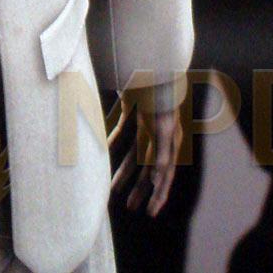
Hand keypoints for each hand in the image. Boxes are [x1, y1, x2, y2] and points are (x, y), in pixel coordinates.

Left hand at [108, 95, 182, 217]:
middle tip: (129, 207)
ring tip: (113, 190)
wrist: (150, 59)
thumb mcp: (164, 123)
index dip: (159, 195)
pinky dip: (113, 142)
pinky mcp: (132, 107)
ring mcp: (145, 120)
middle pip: (148, 167)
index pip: (165, 174)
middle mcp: (159, 132)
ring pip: (134, 152)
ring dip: (124, 171)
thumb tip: (161, 176)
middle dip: (140, 188)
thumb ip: (163, 149)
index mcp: (170, 139)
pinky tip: (102, 152)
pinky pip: (122, 130)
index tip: (151, 213)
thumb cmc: (158, 91)